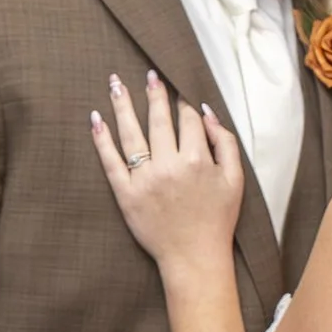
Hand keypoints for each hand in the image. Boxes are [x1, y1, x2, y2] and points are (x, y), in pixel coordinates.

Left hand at [90, 69, 241, 269]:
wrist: (194, 257)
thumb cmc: (217, 219)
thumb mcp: (235, 179)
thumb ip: (225, 142)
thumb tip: (207, 112)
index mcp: (196, 159)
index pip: (187, 120)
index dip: (183, 102)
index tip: (177, 89)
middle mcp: (169, 165)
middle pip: (158, 120)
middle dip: (153, 93)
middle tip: (148, 74)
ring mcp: (144, 179)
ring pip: (131, 134)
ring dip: (123, 105)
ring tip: (115, 82)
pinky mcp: (126, 194)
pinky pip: (110, 161)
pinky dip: (101, 139)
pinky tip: (96, 118)